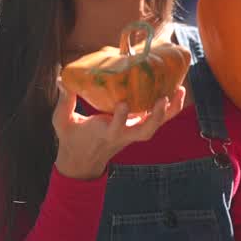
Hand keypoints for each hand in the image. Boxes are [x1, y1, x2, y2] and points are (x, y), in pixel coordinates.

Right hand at [53, 83, 186, 180]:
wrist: (82, 161)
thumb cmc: (72, 138)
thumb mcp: (62, 122)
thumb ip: (64, 102)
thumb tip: (63, 80)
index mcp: (103, 133)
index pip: (115, 129)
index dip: (121, 118)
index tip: (123, 104)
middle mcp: (122, 135)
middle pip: (144, 132)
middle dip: (155, 117)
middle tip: (162, 99)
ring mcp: (132, 134)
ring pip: (154, 127)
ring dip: (168, 111)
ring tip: (178, 91)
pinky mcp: (136, 129)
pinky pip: (158, 121)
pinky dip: (170, 109)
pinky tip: (178, 92)